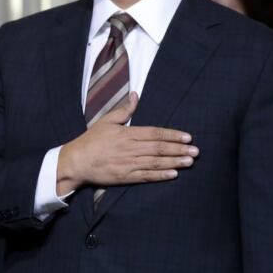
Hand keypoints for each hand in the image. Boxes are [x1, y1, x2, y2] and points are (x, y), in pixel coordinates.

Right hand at [56, 93, 197, 194]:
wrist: (76, 161)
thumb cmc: (91, 141)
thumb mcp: (106, 121)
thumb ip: (123, 110)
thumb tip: (135, 95)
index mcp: (127, 133)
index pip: (155, 133)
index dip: (173, 135)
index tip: (188, 137)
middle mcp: (130, 148)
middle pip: (159, 148)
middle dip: (179, 149)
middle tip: (196, 151)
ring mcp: (128, 163)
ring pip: (156, 162)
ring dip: (174, 162)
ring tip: (190, 162)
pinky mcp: (125, 177)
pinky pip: (146, 176)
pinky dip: (160, 176)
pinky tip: (173, 174)